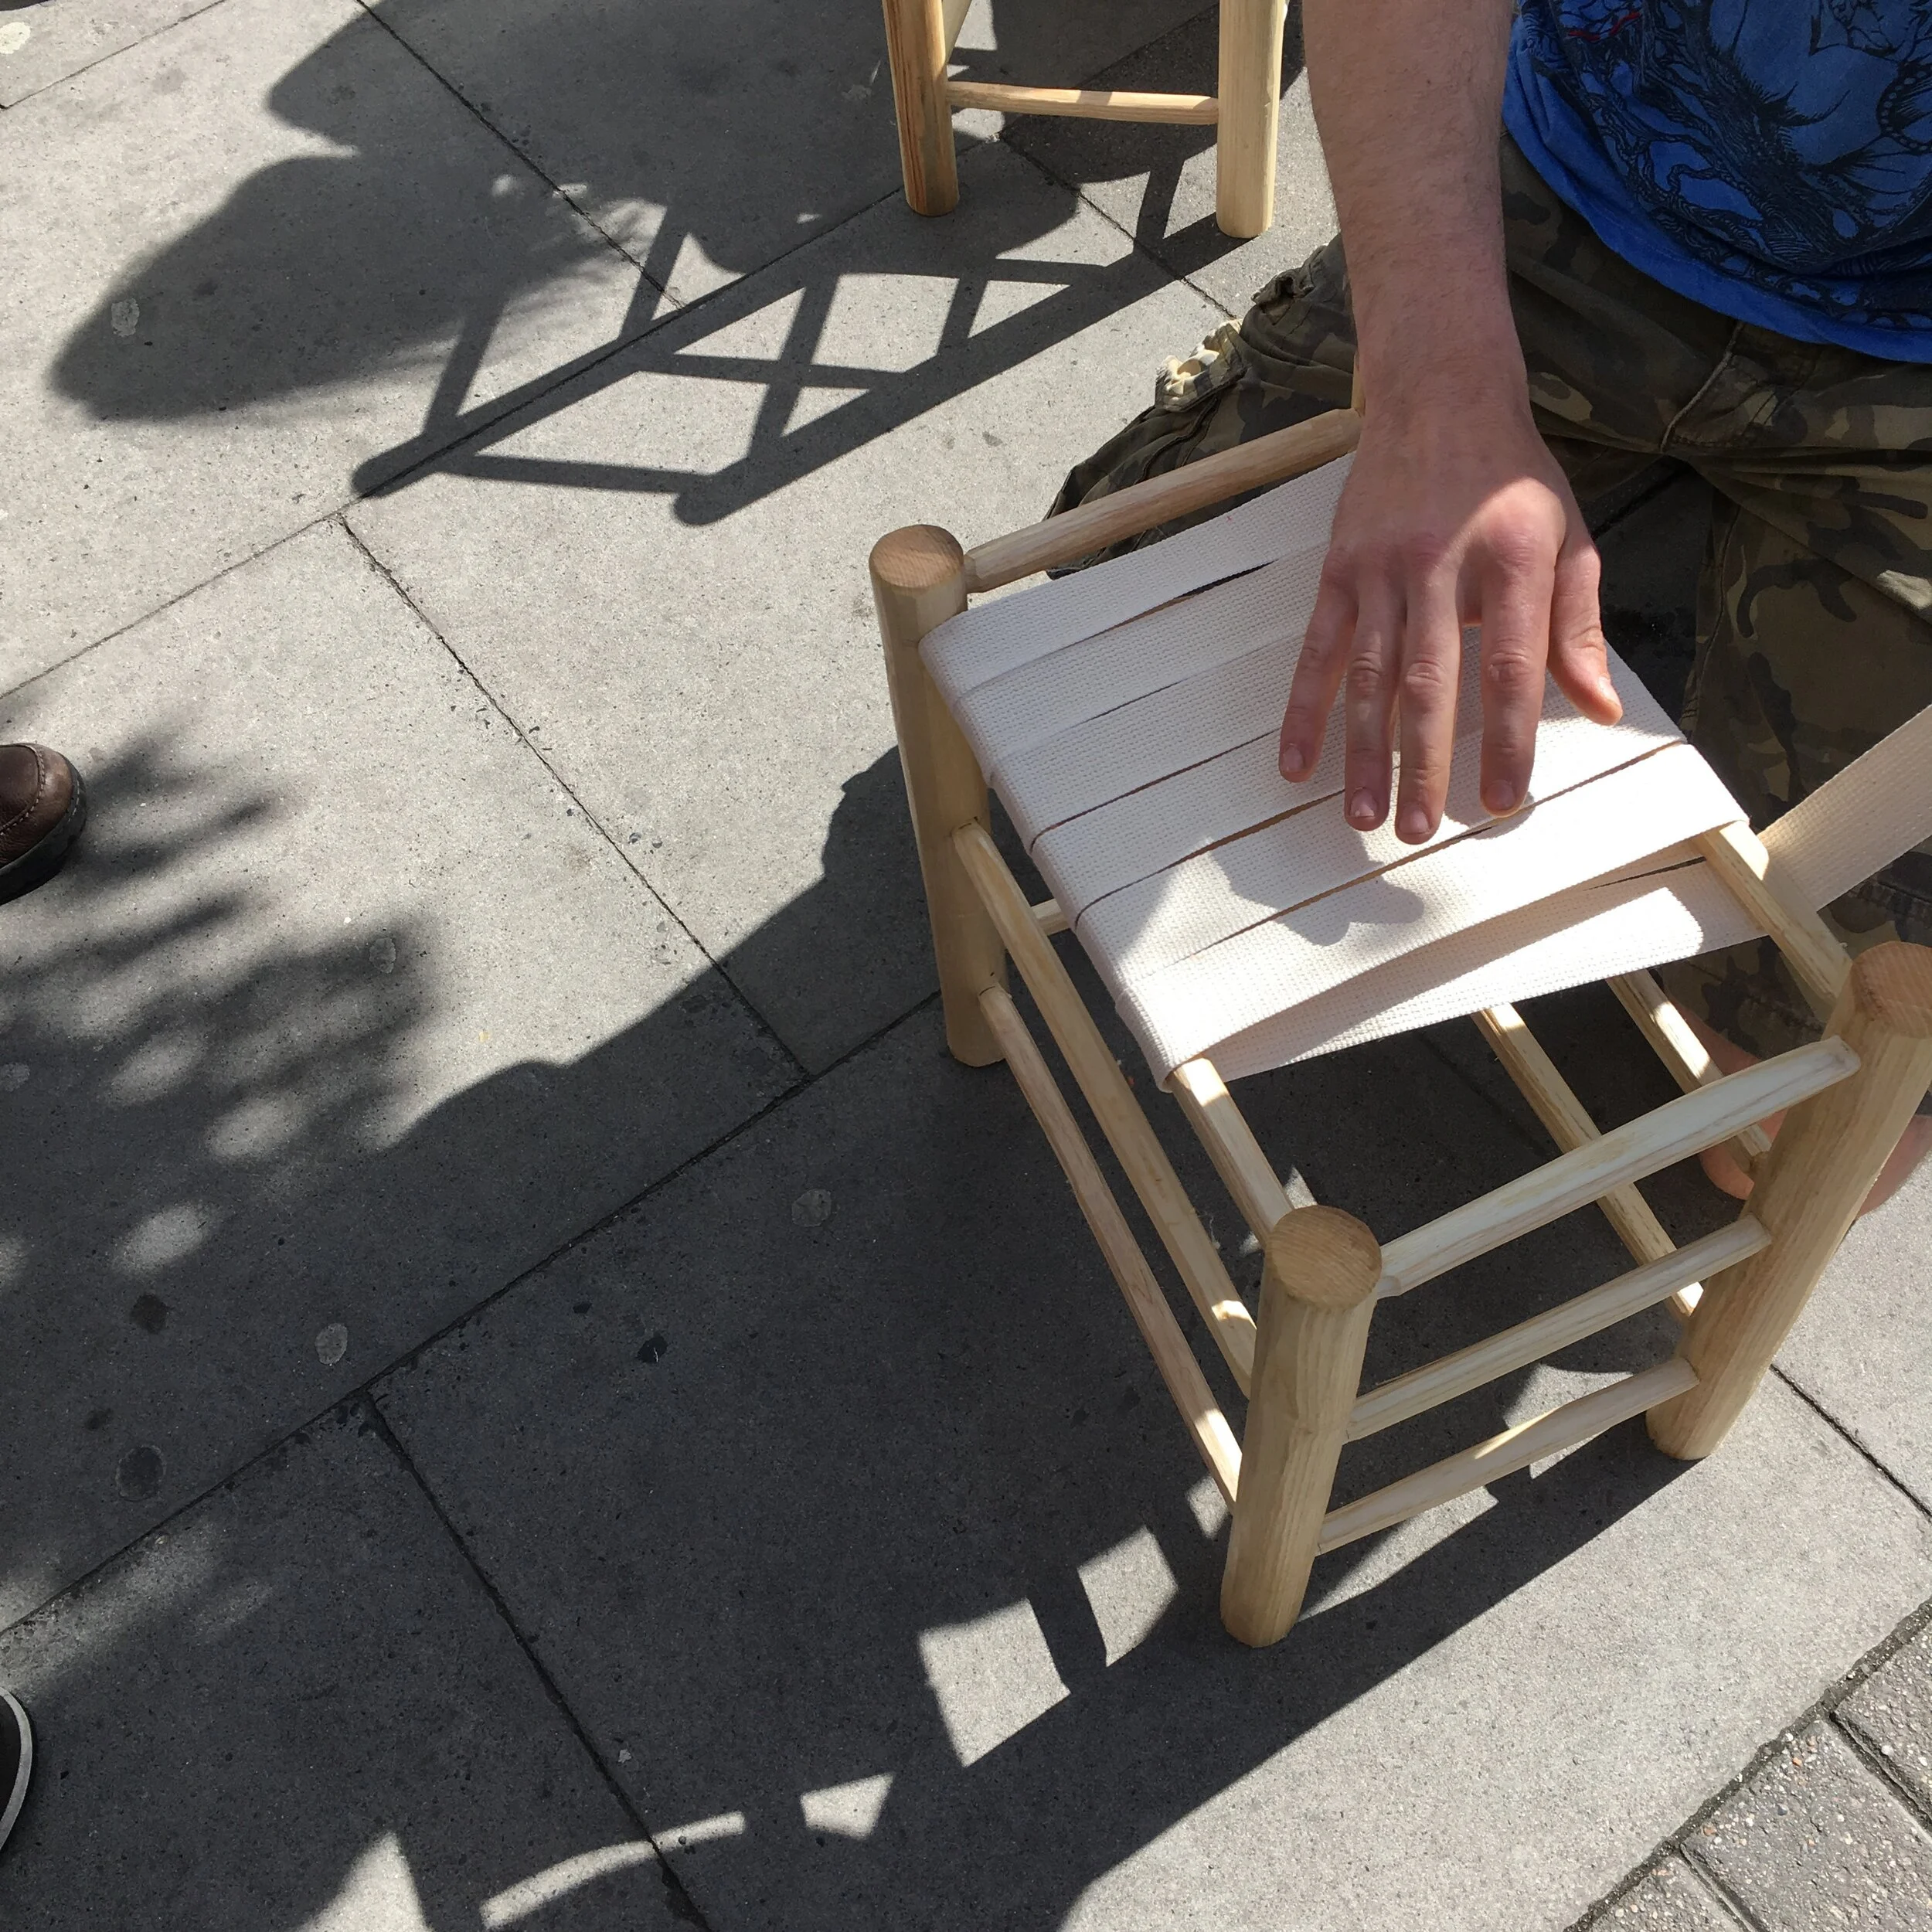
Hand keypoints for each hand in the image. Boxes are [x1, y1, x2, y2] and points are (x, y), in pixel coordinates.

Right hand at [1278, 388, 1621, 842]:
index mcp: (1510, 560)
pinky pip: (1316, 651)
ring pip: (1368, 675)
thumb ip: (1579, 625)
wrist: (1440, 394)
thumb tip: (1601, 706)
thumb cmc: (1511, 478)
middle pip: (1430, 682)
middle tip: (1420, 829)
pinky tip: (1297, 763)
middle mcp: (1440, 564)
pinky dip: (1303, 710)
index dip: (1508, 739)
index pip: (1510, 667)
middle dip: (1423, 763)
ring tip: (1364, 815)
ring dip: (1362, 752)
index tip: (1504, 799)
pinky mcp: (1338, 570)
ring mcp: (1381, 569)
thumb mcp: (1568, 538)